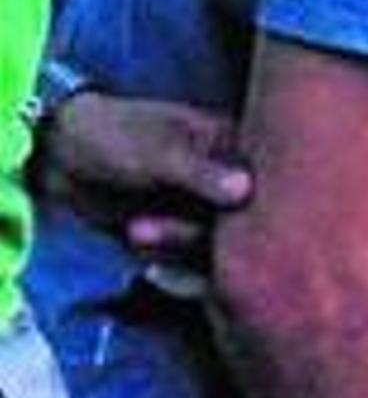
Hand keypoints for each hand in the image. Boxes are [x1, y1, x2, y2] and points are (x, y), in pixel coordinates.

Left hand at [38, 91, 251, 261]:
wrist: (66, 157)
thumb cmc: (117, 136)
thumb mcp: (159, 152)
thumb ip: (202, 173)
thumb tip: (247, 189)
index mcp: (237, 146)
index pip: (271, 181)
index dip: (262, 207)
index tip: (232, 223)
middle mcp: (232, 182)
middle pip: (245, 222)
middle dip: (200, 233)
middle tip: (147, 228)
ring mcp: (209, 211)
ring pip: (217, 245)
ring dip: (177, 246)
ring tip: (135, 231)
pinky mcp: (183, 236)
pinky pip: (192, 261)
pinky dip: (168, 261)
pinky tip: (137, 244)